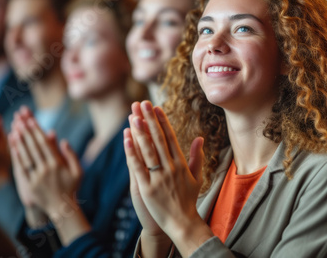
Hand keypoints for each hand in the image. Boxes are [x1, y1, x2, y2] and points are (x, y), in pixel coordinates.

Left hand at [8, 107, 82, 218]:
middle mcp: (47, 169)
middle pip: (34, 147)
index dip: (37, 131)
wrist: (62, 208)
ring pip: (27, 156)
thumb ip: (72, 155)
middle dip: (26, 133)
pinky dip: (17, 157)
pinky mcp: (29, 185)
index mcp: (58, 164)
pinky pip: (22, 169)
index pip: (45, 144)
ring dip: (20, 142)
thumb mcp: (78, 171)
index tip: (31, 120)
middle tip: (19, 120)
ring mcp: (37, 178)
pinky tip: (13, 147)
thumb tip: (64, 141)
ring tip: (14, 129)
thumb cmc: (71, 187)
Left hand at [125, 101, 209, 255]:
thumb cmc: (188, 200)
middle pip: (158, 139)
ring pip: (148, 150)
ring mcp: (158, 178)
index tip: (156, 107)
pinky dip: (131, 152)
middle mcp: (170, 168)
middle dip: (150, 119)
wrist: (182, 223)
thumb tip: (199, 138)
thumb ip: (197, 156)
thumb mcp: (196, 177)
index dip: (162, 121)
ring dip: (140, 131)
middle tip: (143, 103)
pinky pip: (137, 167)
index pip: (170, 137)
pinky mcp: (147, 188)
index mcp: (181, 164)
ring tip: (133, 115)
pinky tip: (126, 138)